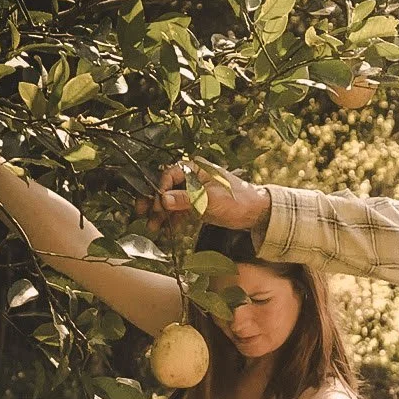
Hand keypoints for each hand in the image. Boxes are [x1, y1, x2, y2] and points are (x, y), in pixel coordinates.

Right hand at [136, 159, 270, 232]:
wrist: (256, 213)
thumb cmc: (237, 200)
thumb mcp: (210, 200)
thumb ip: (186, 199)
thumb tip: (163, 199)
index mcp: (195, 168)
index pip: (169, 175)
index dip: (160, 190)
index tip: (155, 206)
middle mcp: (192, 177)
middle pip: (167, 187)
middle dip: (154, 202)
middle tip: (142, 215)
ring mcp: (194, 191)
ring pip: (171, 200)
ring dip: (162, 214)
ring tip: (153, 228)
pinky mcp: (198, 204)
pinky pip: (180, 210)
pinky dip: (173, 219)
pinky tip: (167, 229)